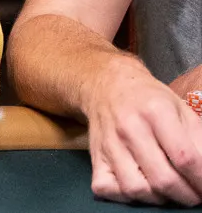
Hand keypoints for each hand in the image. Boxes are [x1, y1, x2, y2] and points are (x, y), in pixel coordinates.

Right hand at [83, 60, 201, 205]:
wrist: (107, 86)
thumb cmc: (149, 100)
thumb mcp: (181, 109)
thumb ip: (199, 140)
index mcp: (156, 112)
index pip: (185, 158)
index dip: (201, 180)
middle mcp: (129, 128)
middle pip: (163, 179)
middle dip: (187, 196)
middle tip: (194, 195)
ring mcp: (109, 144)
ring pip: (136, 189)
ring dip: (159, 198)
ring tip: (168, 191)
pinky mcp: (95, 156)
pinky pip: (107, 188)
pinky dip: (125, 196)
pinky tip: (139, 186)